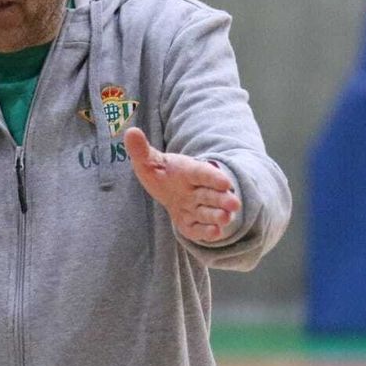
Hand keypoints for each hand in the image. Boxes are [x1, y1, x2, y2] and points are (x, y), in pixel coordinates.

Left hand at [123, 127, 241, 243]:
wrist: (169, 189)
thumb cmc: (161, 173)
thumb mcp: (149, 161)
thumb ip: (141, 150)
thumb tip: (130, 132)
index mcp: (188, 172)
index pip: (202, 174)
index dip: (213, 178)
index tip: (226, 183)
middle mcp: (196, 190)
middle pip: (211, 195)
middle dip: (222, 200)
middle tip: (234, 204)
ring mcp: (195, 208)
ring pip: (208, 212)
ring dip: (218, 216)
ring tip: (226, 218)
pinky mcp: (191, 224)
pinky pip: (199, 229)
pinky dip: (206, 232)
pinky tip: (215, 232)